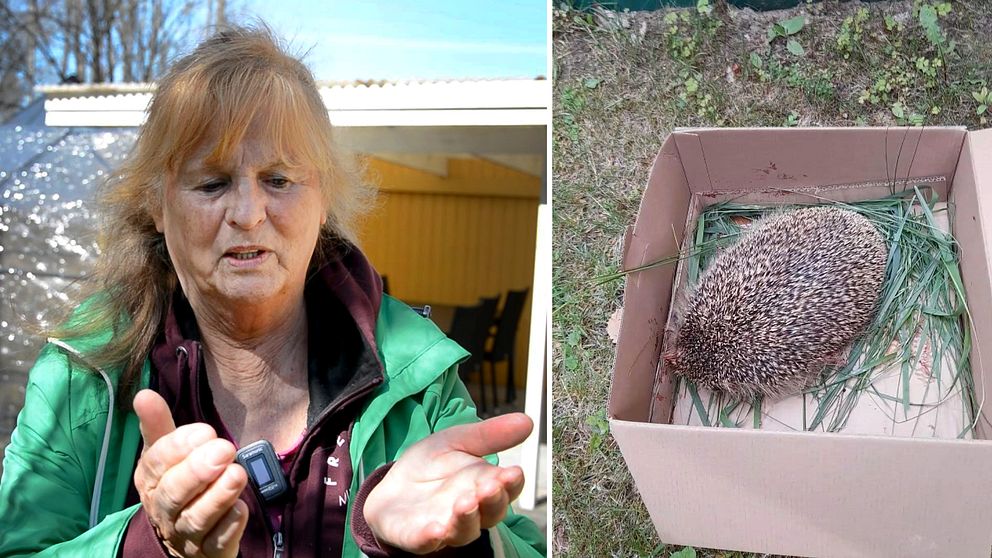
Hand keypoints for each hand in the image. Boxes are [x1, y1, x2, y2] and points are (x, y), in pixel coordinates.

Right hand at [132, 389, 248, 557]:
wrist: (184, 540)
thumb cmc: (177, 485)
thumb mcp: (165, 455)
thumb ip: (159, 427)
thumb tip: (144, 394)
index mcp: (151, 481)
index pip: (158, 464)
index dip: (179, 447)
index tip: (206, 430)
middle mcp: (164, 510)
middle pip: (174, 493)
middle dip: (198, 471)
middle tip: (224, 449)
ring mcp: (186, 534)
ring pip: (196, 519)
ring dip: (217, 497)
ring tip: (238, 474)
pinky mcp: (210, 552)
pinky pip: (217, 543)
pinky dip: (229, 527)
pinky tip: (242, 509)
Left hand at [363, 413, 532, 553]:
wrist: (392, 485)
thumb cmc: (432, 465)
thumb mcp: (458, 440)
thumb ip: (489, 435)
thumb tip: (529, 421)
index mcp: (486, 487)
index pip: (507, 488)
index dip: (511, 483)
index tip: (513, 472)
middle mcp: (472, 512)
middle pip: (491, 513)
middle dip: (492, 500)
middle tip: (490, 486)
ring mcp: (445, 526)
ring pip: (463, 531)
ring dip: (466, 519)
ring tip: (466, 503)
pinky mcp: (417, 537)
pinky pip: (426, 543)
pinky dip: (431, 538)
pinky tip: (435, 529)